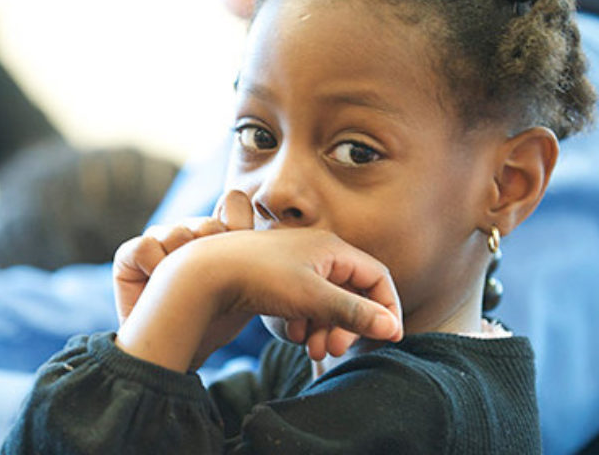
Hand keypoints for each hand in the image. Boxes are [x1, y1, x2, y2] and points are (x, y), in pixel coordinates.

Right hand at [112, 190, 253, 323]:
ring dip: (183, 268)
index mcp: (216, 229)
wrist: (185, 349)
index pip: (233, 201)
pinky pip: (146, 246)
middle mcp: (187, 228)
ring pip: (177, 234)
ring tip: (184, 292)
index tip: (238, 260)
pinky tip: (159, 288)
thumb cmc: (219, 318)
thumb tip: (248, 209)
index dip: (238, 227)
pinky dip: (154, 268)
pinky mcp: (129, 254)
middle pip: (208, 223)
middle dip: (212, 258)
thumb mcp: (249, 283)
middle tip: (210, 288)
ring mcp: (158, 238)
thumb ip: (256, 247)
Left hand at [117, 227, 402, 371]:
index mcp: (332, 248)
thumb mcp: (312, 297)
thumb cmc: (260, 277)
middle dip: (349, 325)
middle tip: (336, 349)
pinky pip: (306, 305)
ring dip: (327, 328)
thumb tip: (393, 328)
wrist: (205, 274)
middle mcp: (317, 253)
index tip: (389, 338)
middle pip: (352, 293)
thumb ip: (354, 312)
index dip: (387, 307)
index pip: (376, 277)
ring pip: (328, 303)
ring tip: (313, 349)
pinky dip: (305, 322)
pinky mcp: (279, 282)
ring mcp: (297, 267)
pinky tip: (292, 333)